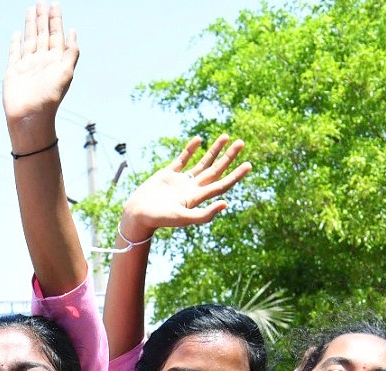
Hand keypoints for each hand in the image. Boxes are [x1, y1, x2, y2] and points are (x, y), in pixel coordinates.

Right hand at [2, 3, 78, 127]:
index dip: (56, 20)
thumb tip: (73, 31)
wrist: (30, 116)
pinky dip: (15, 43)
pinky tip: (17, 33)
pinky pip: (14, 54)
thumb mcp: (66, 72)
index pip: (56, 35)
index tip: (55, 5)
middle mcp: (42, 61)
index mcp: (55, 61)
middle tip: (42, 2)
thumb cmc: (49, 96)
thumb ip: (71, 52)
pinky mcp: (13, 72)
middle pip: (43, 34)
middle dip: (43, 18)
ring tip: (31, 9)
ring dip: (30, 25)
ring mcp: (27, 66)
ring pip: (29, 40)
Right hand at [119, 135, 250, 242]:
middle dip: (229, 157)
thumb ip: (204, 214)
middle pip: (216, 170)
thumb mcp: (183, 218)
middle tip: (241, 143)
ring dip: (215, 150)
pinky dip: (191, 149)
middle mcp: (192, 188)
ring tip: (226, 136)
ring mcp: (181, 180)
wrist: (137, 214)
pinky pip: (183, 159)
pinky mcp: (168, 174)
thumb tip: (226, 204)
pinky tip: (200, 140)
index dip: (236, 175)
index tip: (249, 164)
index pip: (222, 184)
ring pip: (203, 163)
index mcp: (198, 197)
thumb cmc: (159, 219)